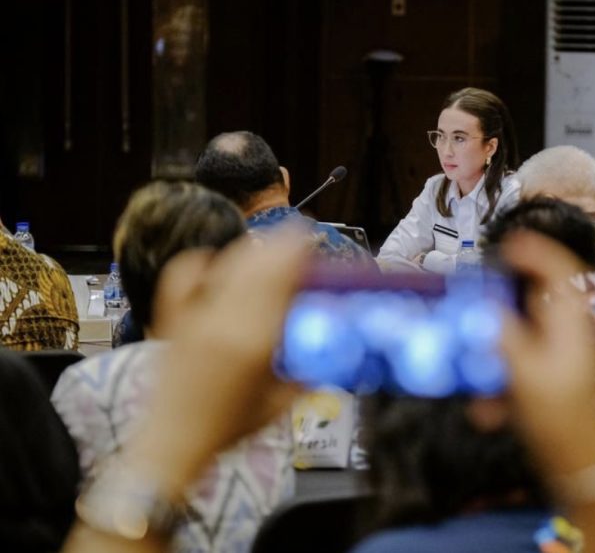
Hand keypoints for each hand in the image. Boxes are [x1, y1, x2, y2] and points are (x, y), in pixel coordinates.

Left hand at [124, 227, 310, 497]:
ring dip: (253, 250)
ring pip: (229, 263)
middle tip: (300, 240)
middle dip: (282, 244)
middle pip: (258, 263)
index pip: (283, 280)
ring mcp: (195, 314)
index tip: (315, 244)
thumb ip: (308, 370)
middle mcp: (225, 319)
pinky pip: (185, 272)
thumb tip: (333, 345)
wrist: (172, 442)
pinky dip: (204, 261)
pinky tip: (218, 262)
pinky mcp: (173, 316)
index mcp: (256, 341)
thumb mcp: (281, 402)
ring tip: (270, 249)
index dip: (300, 255)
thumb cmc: (230, 427)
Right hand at [497, 231, 594, 551]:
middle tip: (474, 310)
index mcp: (571, 323)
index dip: (535, 252)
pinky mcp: (548, 384)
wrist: (580, 470)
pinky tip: (488, 413)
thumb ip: (499, 334)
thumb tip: (480, 307)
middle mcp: (568, 336)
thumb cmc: (561, 420)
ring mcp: (560, 360)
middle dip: (498, 313)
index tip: (508, 245)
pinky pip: (516, 372)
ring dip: (493, 359)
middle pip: (531, 305)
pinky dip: (499, 388)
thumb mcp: (522, 371)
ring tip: (481, 387)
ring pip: (518, 341)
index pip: (559, 271)